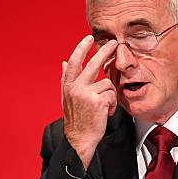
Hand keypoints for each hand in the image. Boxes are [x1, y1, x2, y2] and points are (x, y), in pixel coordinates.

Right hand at [61, 36, 117, 168]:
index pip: (74, 62)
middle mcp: (75, 88)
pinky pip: (112, 94)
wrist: (79, 139)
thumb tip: (63, 63)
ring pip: (107, 83)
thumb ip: (66, 79)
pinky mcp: (97, 101)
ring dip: (109, 95)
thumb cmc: (77, 120)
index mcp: (68, 86)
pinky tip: (105, 112)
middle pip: (93, 64)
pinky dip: (112, 104)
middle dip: (104, 51)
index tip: (88, 38)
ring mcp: (86, 94)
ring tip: (104, 107)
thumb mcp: (67, 98)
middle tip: (114, 43)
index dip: (81, 48)